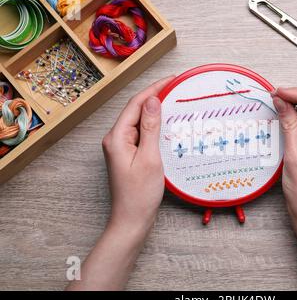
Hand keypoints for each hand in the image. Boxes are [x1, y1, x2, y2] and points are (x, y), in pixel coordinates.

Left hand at [102, 76, 174, 234]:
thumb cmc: (140, 194)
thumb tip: (152, 101)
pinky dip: (155, 127)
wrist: (132, 220)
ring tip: (176, 103)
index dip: (154, 89)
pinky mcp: (129, 155)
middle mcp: (116, 139)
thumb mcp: (149, 158)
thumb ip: (150, 128)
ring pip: (141, 122)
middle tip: (177, 89)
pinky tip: (168, 126)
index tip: (171, 79)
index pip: (136, 104)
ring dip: (157, 112)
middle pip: (137, 111)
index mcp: (117, 138)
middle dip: (156, 98)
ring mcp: (122, 148)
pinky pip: (143, 135)